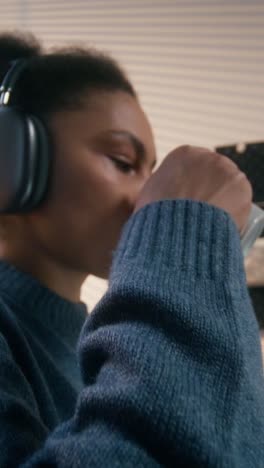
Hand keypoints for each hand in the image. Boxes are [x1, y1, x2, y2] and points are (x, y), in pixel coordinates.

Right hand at [134, 145, 252, 232]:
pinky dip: (235, 212)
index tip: (191, 199)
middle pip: (213, 172)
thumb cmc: (156, 214)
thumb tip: (163, 194)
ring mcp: (227, 171)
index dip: (192, 184)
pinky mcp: (242, 188)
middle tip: (204, 211)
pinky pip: (241, 200)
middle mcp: (208, 156)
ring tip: (212, 220)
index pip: (193, 166)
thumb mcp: (149, 193)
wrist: (175, 229)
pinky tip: (223, 224)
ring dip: (224, 199)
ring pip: (229, 185)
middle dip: (210, 188)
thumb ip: (161, 186)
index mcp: (184, 154)